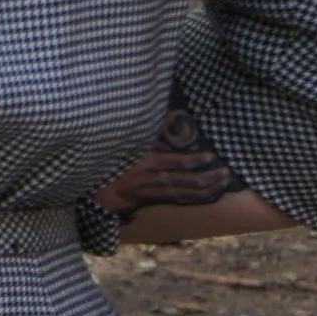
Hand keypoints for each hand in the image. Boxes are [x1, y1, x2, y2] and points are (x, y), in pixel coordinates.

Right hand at [93, 102, 289, 242]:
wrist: (89, 186)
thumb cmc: (107, 158)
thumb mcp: (126, 140)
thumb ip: (149, 128)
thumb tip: (171, 114)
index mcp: (147, 163)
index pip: (180, 163)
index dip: (199, 160)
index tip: (213, 155)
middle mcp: (153, 181)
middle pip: (190, 182)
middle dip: (211, 177)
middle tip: (227, 171)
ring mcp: (153, 193)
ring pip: (188, 195)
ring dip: (209, 189)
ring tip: (224, 181)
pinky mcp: (152, 199)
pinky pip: (180, 201)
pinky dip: (198, 198)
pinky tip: (210, 193)